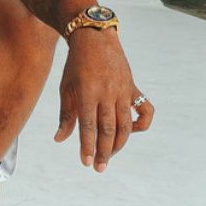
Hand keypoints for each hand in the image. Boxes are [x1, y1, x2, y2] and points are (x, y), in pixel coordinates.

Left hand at [53, 30, 154, 172]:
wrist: (95, 37)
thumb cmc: (76, 65)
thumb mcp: (66, 88)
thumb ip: (65, 115)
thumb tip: (59, 140)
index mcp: (88, 93)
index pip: (88, 126)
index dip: (87, 146)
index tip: (86, 162)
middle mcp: (107, 93)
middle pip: (108, 129)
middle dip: (104, 152)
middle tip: (99, 168)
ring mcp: (123, 90)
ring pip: (125, 124)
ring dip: (119, 144)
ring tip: (109, 156)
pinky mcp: (133, 87)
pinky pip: (145, 110)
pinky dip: (142, 124)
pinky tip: (131, 133)